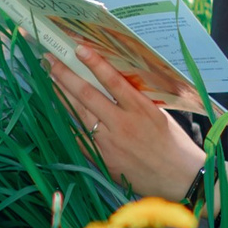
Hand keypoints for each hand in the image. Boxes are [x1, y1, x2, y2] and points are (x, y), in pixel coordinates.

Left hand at [49, 46, 207, 201]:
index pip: (114, 82)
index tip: (79, 49)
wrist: (178, 178)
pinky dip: (66, 122)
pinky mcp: (102, 158)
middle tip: (51, 59)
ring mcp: (110, 143)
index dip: (95, 64)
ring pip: (78, 114)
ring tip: (49, 78)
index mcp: (142, 110)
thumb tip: (113, 85)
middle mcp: (123, 124)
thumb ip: (137, 102)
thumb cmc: (173, 144)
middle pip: (88, 95)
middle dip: (66, 75)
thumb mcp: (160, 115)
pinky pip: (78, 137)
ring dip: (61, 95)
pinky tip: (55, 111)